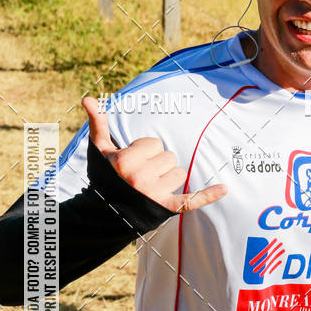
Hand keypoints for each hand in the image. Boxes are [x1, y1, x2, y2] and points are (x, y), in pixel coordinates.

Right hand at [82, 95, 226, 211]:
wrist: (105, 212)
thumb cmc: (104, 176)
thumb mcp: (99, 149)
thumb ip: (98, 122)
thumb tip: (87, 98)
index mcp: (126, 161)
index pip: (154, 143)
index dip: (145, 150)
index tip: (133, 161)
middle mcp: (141, 177)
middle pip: (169, 157)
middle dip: (158, 163)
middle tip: (142, 175)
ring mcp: (154, 194)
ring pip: (179, 174)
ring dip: (170, 178)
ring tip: (152, 186)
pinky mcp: (166, 208)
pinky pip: (191, 200)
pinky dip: (208, 195)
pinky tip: (224, 189)